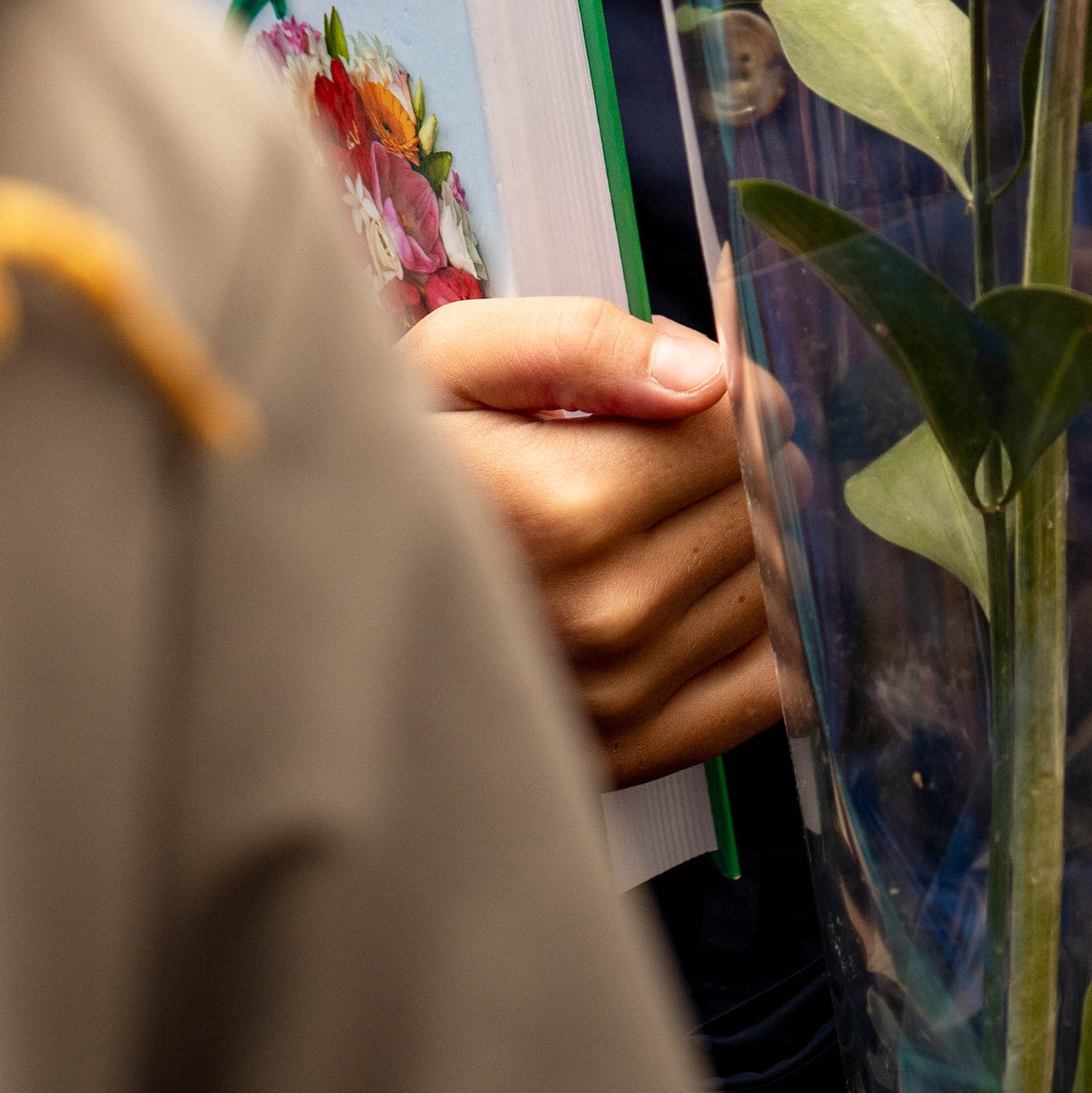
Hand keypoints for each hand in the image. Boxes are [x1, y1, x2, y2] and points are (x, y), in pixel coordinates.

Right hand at [406, 295, 784, 784]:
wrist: (323, 583)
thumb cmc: (397, 462)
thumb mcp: (459, 359)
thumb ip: (584, 341)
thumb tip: (705, 373)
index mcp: (566, 507)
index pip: (733, 434)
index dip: (736, 391)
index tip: (702, 383)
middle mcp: (604, 613)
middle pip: (758, 508)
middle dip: (744, 459)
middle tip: (687, 437)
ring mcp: (622, 693)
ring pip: (768, 586)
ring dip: (751, 536)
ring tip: (679, 504)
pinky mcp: (629, 751)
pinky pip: (762, 687)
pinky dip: (764, 631)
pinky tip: (711, 587)